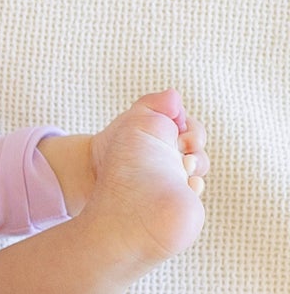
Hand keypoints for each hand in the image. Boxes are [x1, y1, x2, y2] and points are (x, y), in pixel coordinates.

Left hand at [91, 88, 209, 195]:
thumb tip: (174, 98)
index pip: (195, 132)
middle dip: (195, 150)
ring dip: (195, 166)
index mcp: (169, 137)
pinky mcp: (169, 195)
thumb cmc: (114, 144)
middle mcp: (174, 157)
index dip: (192, 131)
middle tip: (182, 149)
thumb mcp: (134, 118)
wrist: (93, 172)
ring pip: (197, 173)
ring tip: (183, 166)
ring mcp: (172, 178)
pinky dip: (192, 187)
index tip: (180, 131)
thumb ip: (156, 104)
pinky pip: (190, 192)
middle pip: (200, 153)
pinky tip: (185, 184)